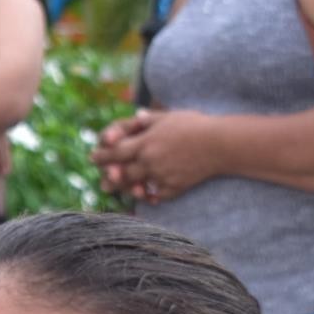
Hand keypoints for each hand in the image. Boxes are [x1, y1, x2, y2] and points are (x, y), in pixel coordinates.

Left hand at [91, 108, 219, 203]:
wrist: (221, 144)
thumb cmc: (196, 126)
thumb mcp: (170, 117)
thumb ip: (149, 119)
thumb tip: (135, 117)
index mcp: (146, 141)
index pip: (115, 151)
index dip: (102, 155)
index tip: (93, 157)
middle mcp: (150, 160)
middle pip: (121, 172)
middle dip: (109, 176)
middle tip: (102, 180)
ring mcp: (160, 176)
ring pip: (134, 185)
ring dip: (123, 188)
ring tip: (113, 188)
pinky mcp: (172, 187)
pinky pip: (155, 195)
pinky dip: (149, 195)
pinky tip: (143, 196)